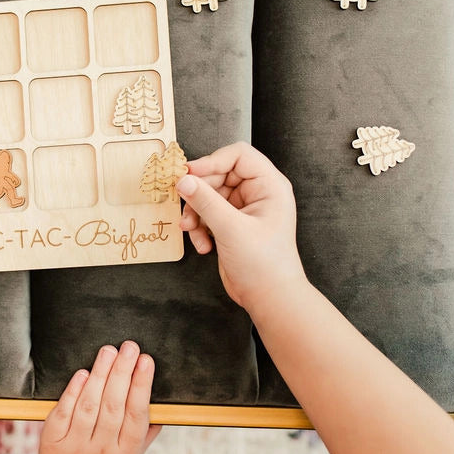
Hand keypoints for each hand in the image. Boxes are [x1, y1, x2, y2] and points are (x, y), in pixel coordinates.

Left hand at [33, 342, 159, 453]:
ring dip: (100, 374)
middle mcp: (102, 449)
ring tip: (109, 352)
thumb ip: (146, 432)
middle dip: (123, 371)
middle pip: (114, 404)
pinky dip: (74, 390)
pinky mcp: (53, 440)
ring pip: (89, 405)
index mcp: (126, 453)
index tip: (146, 360)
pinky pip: (64, 411)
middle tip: (129, 347)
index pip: (136, 413)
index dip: (142, 384)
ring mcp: (76, 445)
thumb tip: (162, 405)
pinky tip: (83, 373)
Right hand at [176, 141, 306, 308]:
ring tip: (191, 230)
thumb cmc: (264, 264)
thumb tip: (183, 180)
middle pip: (219, 174)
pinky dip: (200, 227)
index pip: (238, 155)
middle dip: (199, 193)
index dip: (212, 161)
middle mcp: (258, 193)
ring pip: (209, 195)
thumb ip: (206, 202)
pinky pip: (208, 213)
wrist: (269, 298)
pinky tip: (202, 245)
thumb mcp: (231, 229)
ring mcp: (244, 209)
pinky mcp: (232, 224)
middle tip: (186, 208)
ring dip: (196, 213)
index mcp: (269, 186)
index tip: (189, 174)